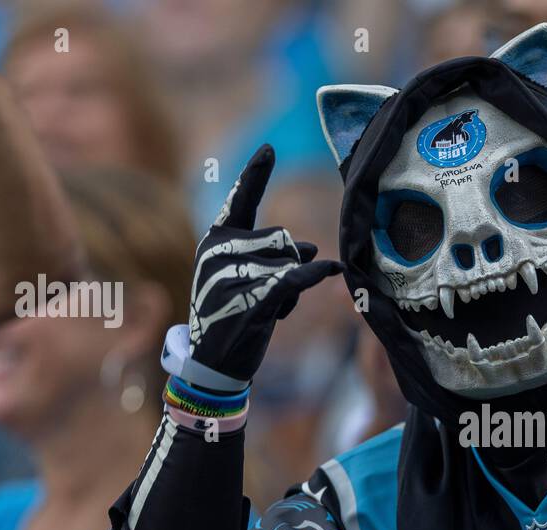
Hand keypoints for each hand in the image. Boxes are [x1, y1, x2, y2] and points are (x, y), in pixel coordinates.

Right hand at [187, 145, 343, 385]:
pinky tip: (331, 272)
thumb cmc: (234, 316)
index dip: (256, 174)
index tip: (269, 148)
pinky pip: (294, 278)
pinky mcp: (250, 299)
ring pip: (289, 261)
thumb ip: (274, 256)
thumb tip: (311, 248)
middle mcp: (218, 252)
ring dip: (292, 286)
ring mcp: (232, 275)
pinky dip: (315, 275)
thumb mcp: (248, 280)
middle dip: (289, 262)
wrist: (215, 364)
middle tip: (272, 293)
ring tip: (268, 309)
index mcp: (215, 240)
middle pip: (281, 238)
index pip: (240, 201)